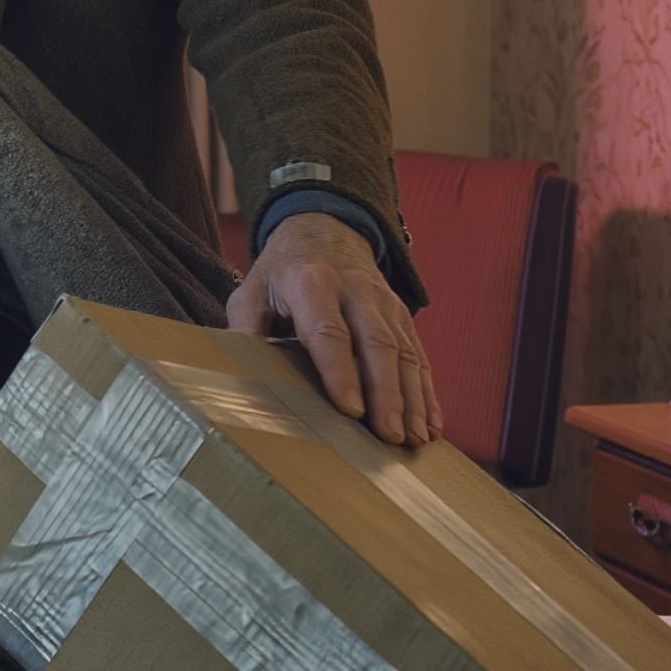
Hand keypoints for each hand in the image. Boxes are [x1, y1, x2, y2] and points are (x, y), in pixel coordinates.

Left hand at [227, 211, 440, 447]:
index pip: (328, 331)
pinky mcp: (401, 315)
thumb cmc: (280, 275)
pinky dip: (427, 391)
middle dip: (387, 393)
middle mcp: (355, 289)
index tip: (351, 410)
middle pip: (376, 343)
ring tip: (416, 439)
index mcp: (310, 283)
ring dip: (413, 399)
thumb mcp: (252, 293)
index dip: (340, 371)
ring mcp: (384, 301)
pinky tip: (431, 423)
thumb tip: (239, 378)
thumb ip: (245, 332)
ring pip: (403, 352)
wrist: (323, 231)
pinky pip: (419, 354)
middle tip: (392, 436)